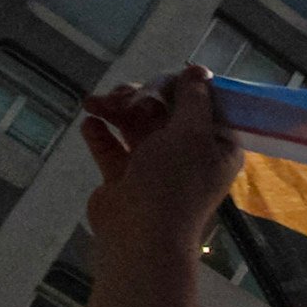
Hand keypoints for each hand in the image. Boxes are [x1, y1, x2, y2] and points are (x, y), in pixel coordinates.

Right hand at [77, 68, 242, 252]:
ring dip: (114, 109)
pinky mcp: (125, 178)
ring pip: (135, 124)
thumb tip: (199, 71)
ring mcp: (156, 167)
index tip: (159, 82)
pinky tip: (90, 123)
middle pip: (164, 110)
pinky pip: (111, 146)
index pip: (202, 104)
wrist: (140, 235)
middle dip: (140, 97)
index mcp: (216, 146)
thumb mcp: (191, 133)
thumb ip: (194, 99)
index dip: (179, 87)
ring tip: (93, 104)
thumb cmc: (174, 181)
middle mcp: (189, 154)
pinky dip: (100, 132)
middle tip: (122, 98)